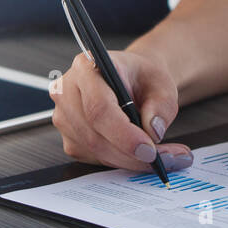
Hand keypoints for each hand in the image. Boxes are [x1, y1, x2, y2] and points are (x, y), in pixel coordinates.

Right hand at [50, 49, 193, 172]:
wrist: (133, 80)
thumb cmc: (141, 78)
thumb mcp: (162, 84)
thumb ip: (161, 106)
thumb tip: (153, 131)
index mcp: (87, 66)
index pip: (98, 107)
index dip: (124, 134)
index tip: (149, 149)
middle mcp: (67, 90)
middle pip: (94, 135)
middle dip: (130, 154)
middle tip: (163, 159)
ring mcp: (64, 116)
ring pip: (95, 150)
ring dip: (128, 160)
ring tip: (158, 157)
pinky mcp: (69, 138)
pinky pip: (94, 158)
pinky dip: (120, 161)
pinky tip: (138, 154)